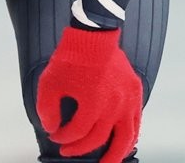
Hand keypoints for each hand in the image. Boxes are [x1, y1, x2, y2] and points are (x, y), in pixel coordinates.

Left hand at [37, 26, 142, 162]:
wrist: (94, 33)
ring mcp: (127, 99)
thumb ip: (48, 110)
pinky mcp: (135, 90)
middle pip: (100, 141)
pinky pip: (137, 119)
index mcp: (93, 105)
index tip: (56, 134)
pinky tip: (126, 140)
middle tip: (71, 155)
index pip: (77, 133)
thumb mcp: (50, 83)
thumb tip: (52, 126)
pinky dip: (132, 134)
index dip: (63, 138)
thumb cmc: (74, 56)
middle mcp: (113, 106)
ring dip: (117, 153)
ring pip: (126, 137)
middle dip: (83, 151)